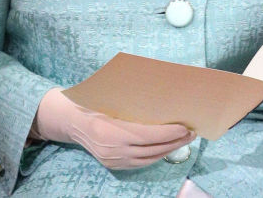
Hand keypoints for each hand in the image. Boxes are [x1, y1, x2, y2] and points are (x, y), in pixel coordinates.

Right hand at [31, 88, 193, 169]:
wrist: (70, 120)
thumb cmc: (93, 102)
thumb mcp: (110, 98)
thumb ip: (133, 102)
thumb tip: (163, 96)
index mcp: (112, 130)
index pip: (148, 136)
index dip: (169, 133)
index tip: (186, 127)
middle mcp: (113, 149)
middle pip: (152, 150)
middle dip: (175, 142)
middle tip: (192, 133)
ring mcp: (113, 160)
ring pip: (148, 159)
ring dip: (168, 150)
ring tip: (183, 140)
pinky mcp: (113, 166)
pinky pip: (140, 163)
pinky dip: (155, 156)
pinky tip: (166, 148)